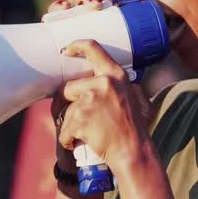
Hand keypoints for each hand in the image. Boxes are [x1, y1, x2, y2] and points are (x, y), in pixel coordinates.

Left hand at [47, 0, 133, 172]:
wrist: (133, 152)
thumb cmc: (132, 128)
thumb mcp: (132, 97)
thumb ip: (116, 86)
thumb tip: (96, 78)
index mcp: (116, 75)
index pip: (92, 48)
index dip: (75, 46)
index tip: (65, 50)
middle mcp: (103, 83)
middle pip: (68, 88)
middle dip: (66, 104)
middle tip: (74, 117)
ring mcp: (91, 100)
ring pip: (65, 111)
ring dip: (69, 126)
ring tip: (85, 135)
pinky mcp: (81, 118)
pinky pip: (64, 129)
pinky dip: (67, 139)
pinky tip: (78, 143)